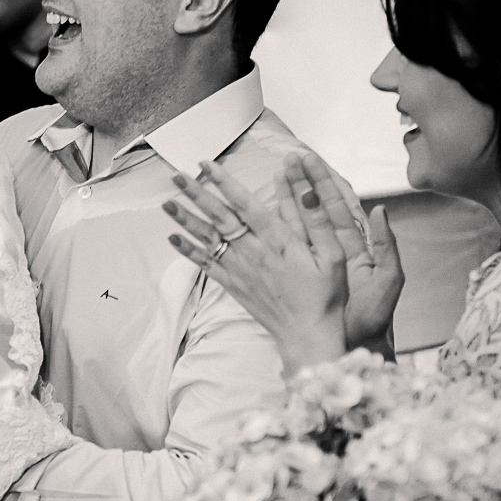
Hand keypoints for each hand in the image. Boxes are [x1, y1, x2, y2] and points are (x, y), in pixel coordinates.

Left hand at [164, 160, 349, 374]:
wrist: (308, 335)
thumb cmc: (325, 295)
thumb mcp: (333, 255)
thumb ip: (317, 220)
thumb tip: (308, 188)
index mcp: (278, 241)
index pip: (246, 204)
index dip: (225, 183)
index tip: (207, 164)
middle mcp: (254, 253)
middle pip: (220, 218)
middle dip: (197, 194)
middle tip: (176, 175)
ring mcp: (240, 270)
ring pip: (208, 239)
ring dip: (186, 220)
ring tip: (166, 203)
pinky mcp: (234, 286)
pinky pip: (207, 265)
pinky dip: (189, 251)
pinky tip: (173, 238)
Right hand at [294, 150, 403, 356]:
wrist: (354, 348)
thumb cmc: (372, 318)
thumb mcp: (387, 280)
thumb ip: (386, 246)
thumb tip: (379, 210)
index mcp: (354, 247)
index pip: (335, 205)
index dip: (323, 181)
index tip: (309, 159)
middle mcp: (332, 250)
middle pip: (315, 208)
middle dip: (302, 181)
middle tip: (288, 158)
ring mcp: (314, 262)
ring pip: (298, 223)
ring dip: (287, 198)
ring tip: (275, 175)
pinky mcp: (300, 275)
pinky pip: (287, 247)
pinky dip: (276, 229)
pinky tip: (263, 213)